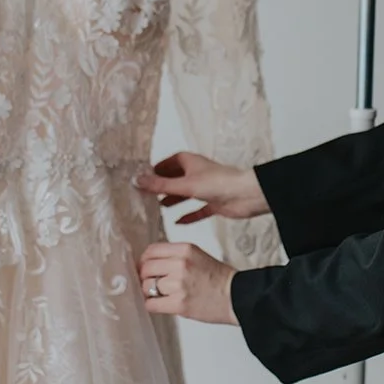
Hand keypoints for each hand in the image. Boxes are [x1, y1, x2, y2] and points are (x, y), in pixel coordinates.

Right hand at [135, 152, 269, 223]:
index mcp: (190, 162)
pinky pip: (197, 210)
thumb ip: (160, 185)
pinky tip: (178, 222)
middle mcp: (197, 173)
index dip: (156, 169)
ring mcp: (206, 188)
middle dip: (162, 186)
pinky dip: (188, 215)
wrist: (246, 195)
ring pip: (185, 194)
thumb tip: (138, 180)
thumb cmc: (219, 183)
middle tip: (146, 195)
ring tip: (159, 207)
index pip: (168, 162)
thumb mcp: (184, 184)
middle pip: (176, 178)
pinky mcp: (213, 202)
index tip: (143, 178)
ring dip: (173, 200)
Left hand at [138, 242, 238, 324]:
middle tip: (151, 283)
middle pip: (146, 268)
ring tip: (161, 295)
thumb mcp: (197, 256)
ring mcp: (179, 284)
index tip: (145, 267)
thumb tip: (150, 263)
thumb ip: (175, 256)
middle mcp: (180, 264)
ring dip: (149, 292)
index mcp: (185, 249)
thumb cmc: (219, 279)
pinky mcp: (179, 303)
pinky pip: (151, 304)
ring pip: (146, 286)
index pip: (151, 250)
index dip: (144, 260)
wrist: (237, 296)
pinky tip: (161, 304)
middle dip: (145, 277)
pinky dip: (152, 305)